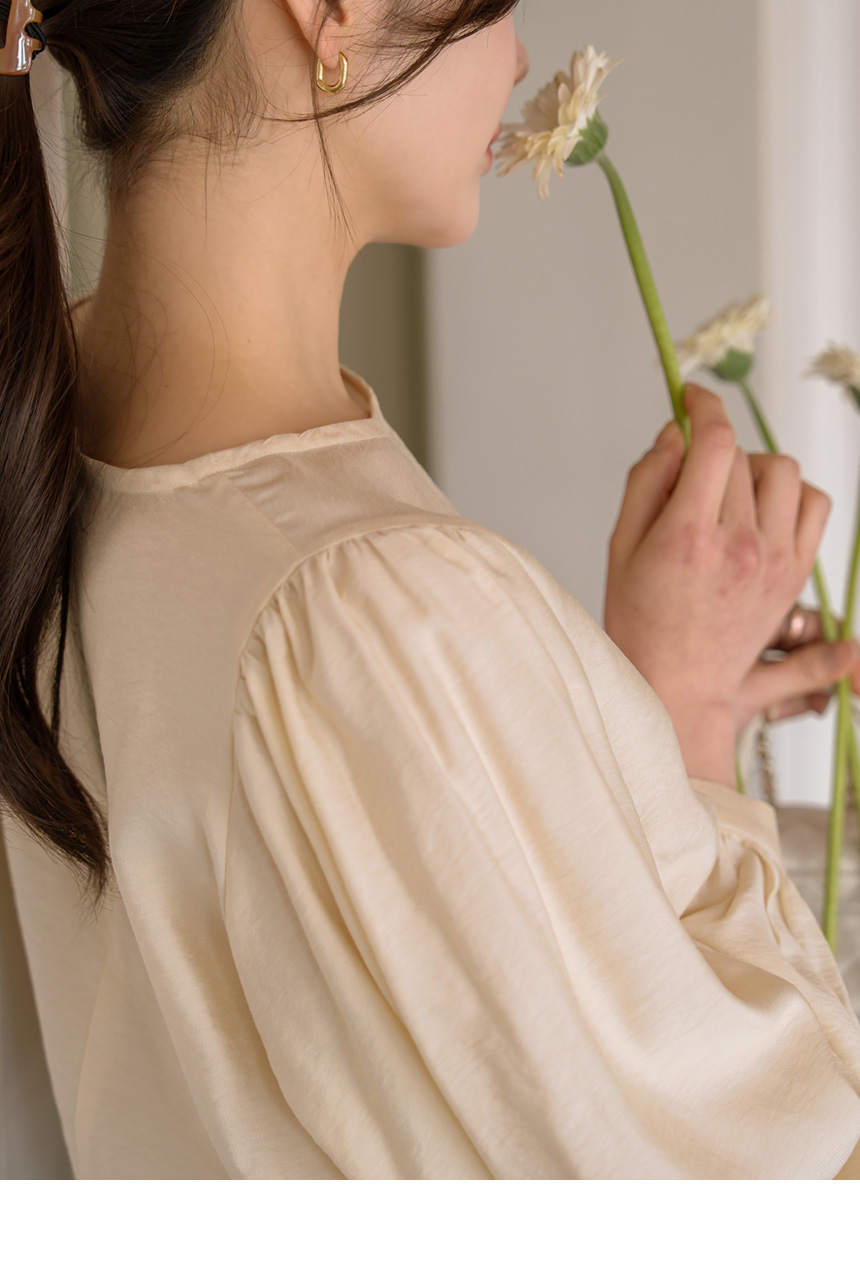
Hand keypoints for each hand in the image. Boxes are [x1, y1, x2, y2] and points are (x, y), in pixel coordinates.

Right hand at [604, 384, 848, 786]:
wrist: (676, 688)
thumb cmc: (639, 621)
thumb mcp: (621, 546)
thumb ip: (647, 481)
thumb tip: (675, 432)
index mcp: (689, 535)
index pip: (714, 441)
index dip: (704, 405)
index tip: (692, 397)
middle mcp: (740, 544)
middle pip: (740, 456)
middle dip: (712, 450)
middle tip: (689, 475)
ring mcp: (776, 560)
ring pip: (784, 472)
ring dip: (754, 468)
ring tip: (728, 494)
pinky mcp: (796, 574)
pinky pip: (815, 504)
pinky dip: (792, 495)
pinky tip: (762, 512)